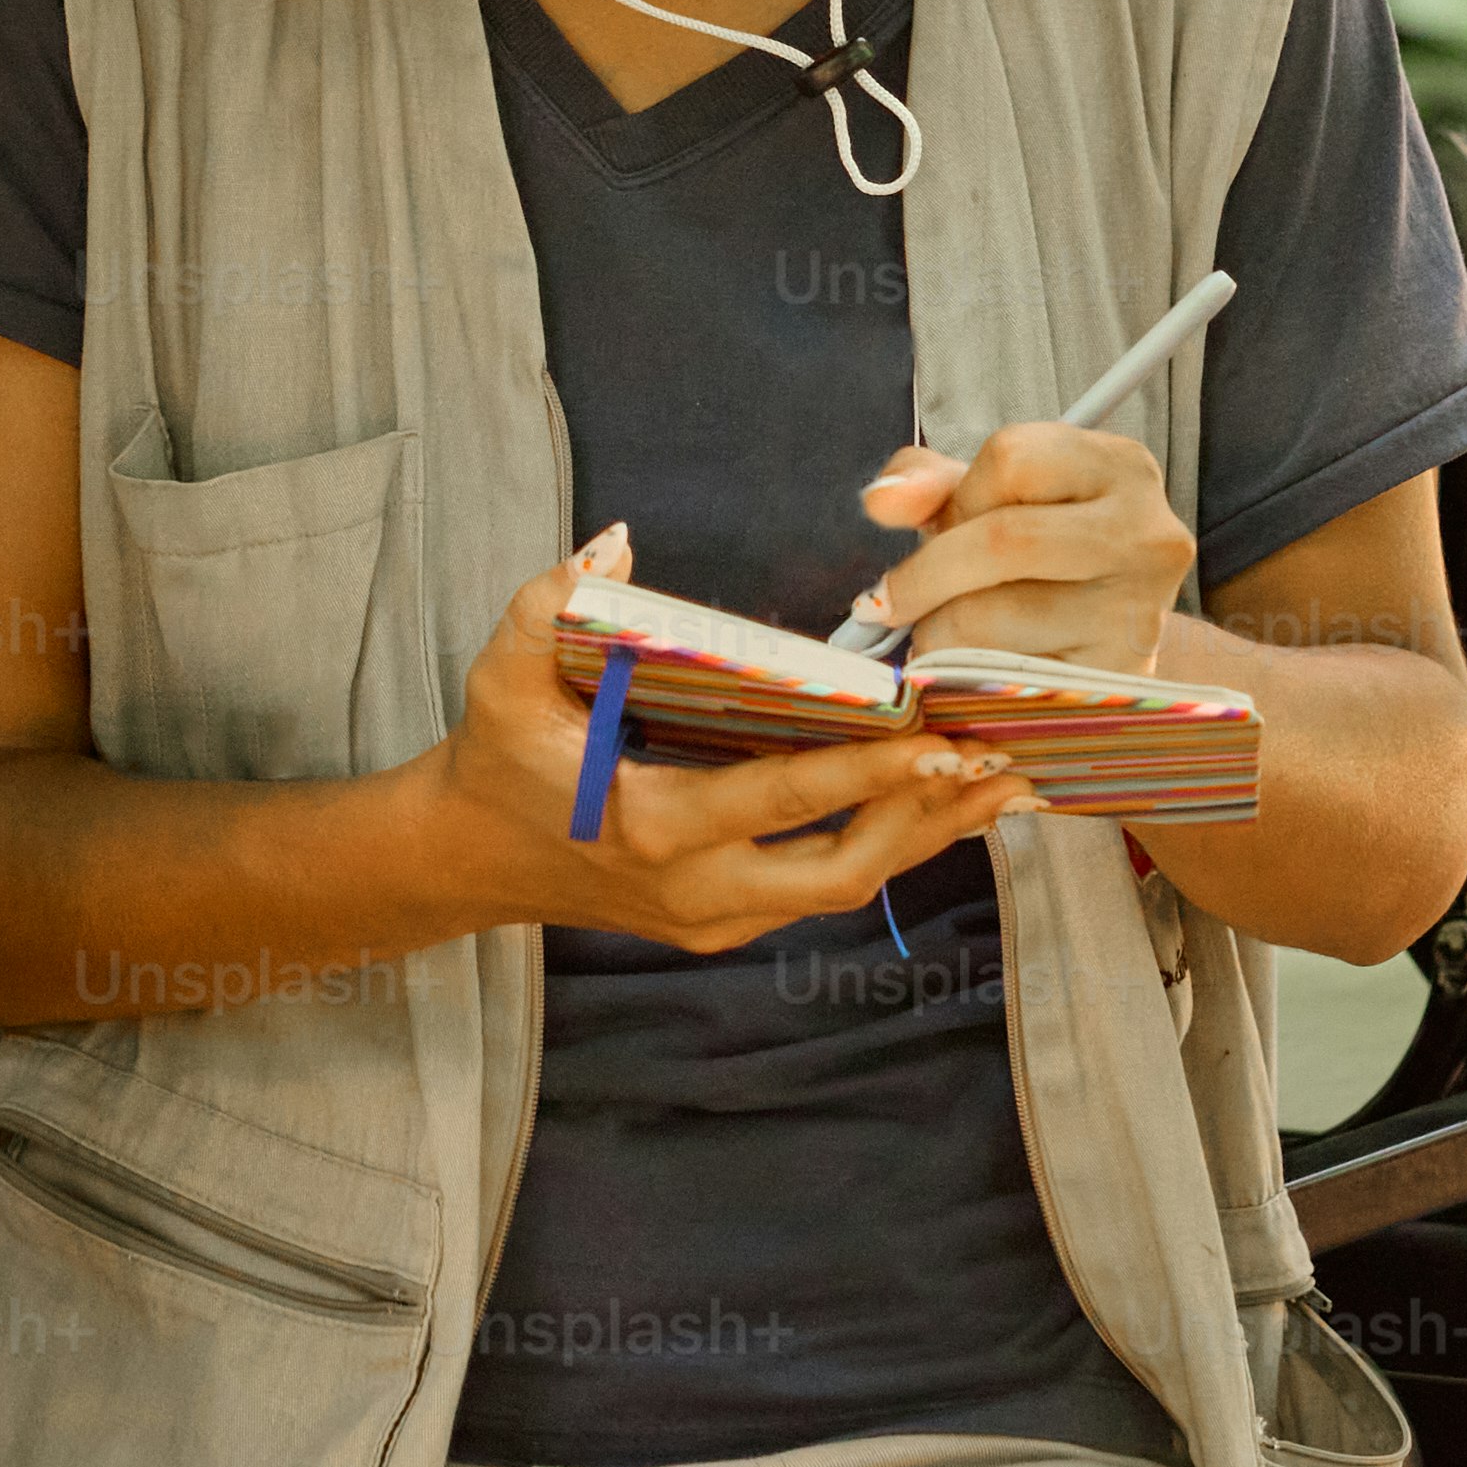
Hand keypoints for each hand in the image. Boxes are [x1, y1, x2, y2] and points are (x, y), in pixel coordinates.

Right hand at [420, 529, 1021, 954]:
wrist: (468, 856)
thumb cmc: (495, 756)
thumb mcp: (499, 674)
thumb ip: (547, 604)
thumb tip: (613, 543)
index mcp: (654, 824)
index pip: (784, 799)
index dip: (868, 771)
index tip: (938, 736)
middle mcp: (697, 888)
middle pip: (843, 870)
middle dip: (925, 819)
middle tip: (996, 761)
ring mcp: (714, 917)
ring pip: (845, 890)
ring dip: (922, 837)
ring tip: (998, 784)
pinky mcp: (725, 924)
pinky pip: (822, 890)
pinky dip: (885, 846)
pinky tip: (936, 803)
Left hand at [851, 422, 1194, 673]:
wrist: (1107, 646)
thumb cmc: (1039, 560)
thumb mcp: (986, 501)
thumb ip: (927, 484)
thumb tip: (883, 502)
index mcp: (1120, 466)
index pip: (1011, 458)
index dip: (957, 498)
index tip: (942, 527)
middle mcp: (1148, 533)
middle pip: (1001, 539)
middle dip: (925, 575)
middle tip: (890, 601)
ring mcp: (1138, 612)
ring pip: (990, 617)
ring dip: (938, 632)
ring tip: (948, 633)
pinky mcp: (1113, 681)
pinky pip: (999, 677)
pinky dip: (963, 677)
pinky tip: (976, 667)